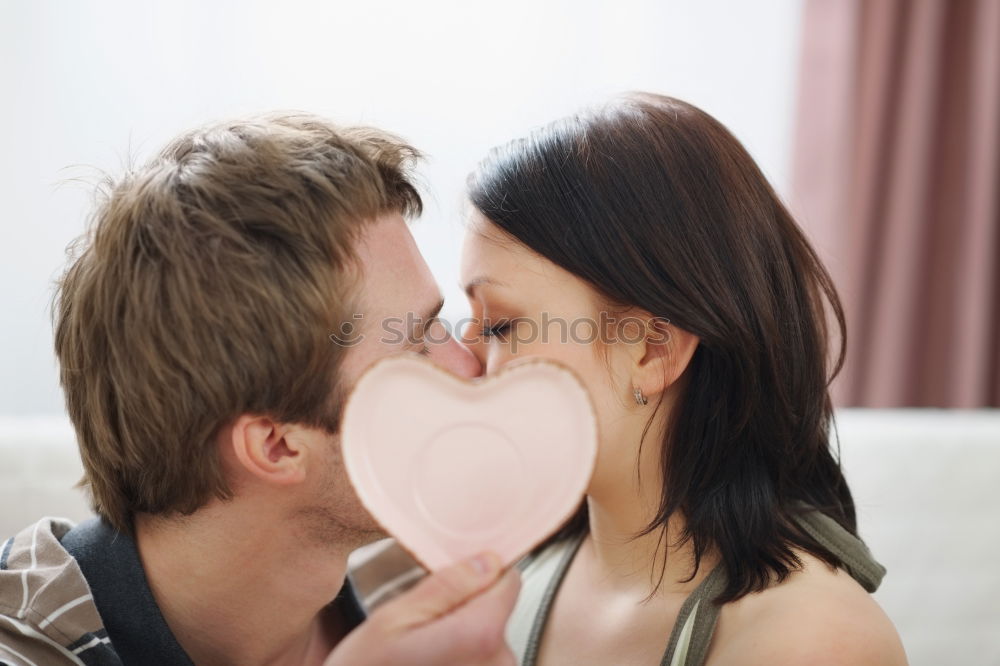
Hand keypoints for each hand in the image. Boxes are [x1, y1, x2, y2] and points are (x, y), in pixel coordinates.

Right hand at [325, 551, 520, 665]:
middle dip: (464, 611)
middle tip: (420, 630)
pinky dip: (459, 662)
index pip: (507, 580)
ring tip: (421, 655)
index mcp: (480, 634)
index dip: (477, 576)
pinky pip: (481, 664)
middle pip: (497, 611)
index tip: (450, 586)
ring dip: (459, 641)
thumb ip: (446, 587)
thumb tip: (486, 562)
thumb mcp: (393, 620)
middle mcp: (499, 662)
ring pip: (487, 640)